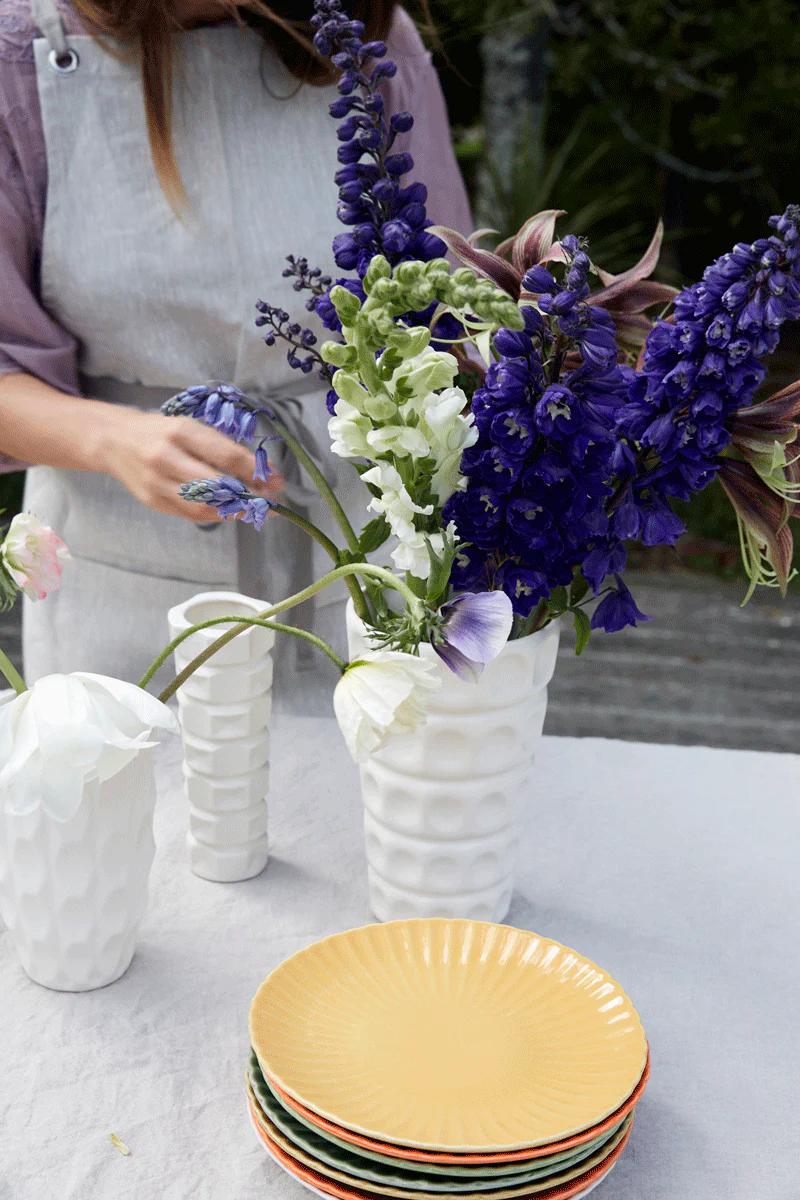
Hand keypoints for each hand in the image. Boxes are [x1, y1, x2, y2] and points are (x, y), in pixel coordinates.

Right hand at [99, 409, 281, 521]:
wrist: (113, 440)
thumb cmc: (160, 431)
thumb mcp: (189, 427)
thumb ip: (219, 447)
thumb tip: (259, 470)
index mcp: (180, 431)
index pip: (226, 455)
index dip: (256, 471)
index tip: (277, 479)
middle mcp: (166, 457)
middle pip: (217, 485)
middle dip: (250, 495)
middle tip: (271, 499)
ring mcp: (156, 482)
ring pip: (204, 506)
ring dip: (235, 510)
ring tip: (254, 508)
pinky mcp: (153, 501)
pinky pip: (191, 514)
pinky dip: (216, 514)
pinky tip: (230, 510)